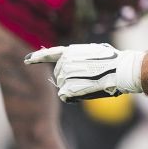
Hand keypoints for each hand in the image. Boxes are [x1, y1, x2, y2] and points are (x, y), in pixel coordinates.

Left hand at [24, 43, 144, 102]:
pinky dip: (73, 97)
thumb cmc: (114, 61)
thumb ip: (80, 57)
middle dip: (68, 80)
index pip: (49, 54)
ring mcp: (65, 74)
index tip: (26, 60)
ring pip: (62, 87)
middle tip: (87, 80)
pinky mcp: (68, 86)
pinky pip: (65, 96)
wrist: (121, 69)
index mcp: (70, 51)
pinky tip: (85, 92)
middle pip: (58, 76)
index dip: (36, 57)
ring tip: (90, 84)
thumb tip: (76, 64)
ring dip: (74, 89)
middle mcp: (64, 61)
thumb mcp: (94, 52)